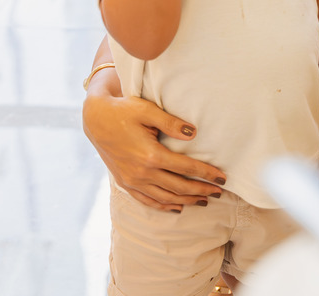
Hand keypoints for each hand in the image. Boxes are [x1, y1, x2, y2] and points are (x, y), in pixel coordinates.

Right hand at [82, 78, 227, 211]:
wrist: (94, 119)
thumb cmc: (123, 110)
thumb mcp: (147, 110)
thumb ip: (171, 122)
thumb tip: (193, 133)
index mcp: (150, 155)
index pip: (186, 168)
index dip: (207, 174)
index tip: (223, 178)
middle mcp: (141, 173)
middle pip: (179, 187)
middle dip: (201, 191)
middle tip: (219, 192)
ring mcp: (132, 181)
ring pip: (165, 198)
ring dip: (186, 201)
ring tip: (204, 201)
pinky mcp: (124, 183)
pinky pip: (147, 200)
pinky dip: (164, 206)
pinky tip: (177, 207)